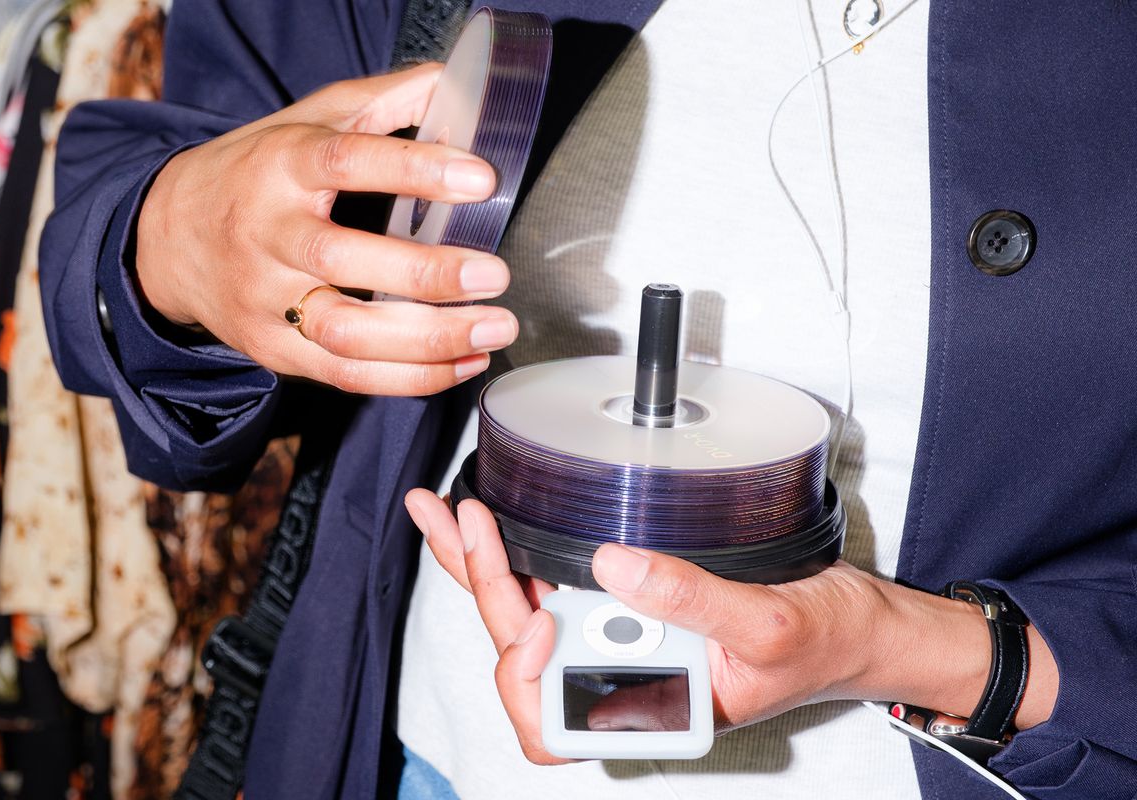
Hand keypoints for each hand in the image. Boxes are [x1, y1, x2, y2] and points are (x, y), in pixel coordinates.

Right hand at [136, 64, 517, 395]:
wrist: (167, 239)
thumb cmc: (258, 172)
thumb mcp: (309, 119)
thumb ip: (384, 101)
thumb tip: (456, 85)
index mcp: (280, 166)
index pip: (345, 162)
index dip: (414, 170)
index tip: (480, 179)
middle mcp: (266, 234)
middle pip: (339, 259)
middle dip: (424, 274)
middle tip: (494, 274)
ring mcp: (265, 299)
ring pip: (344, 333)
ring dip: (426, 341)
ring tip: (493, 329)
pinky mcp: (273, 350)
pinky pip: (345, 375)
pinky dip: (411, 378)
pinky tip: (464, 361)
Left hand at [404, 490, 1058, 764]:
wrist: (861, 625)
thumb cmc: (826, 644)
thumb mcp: (766, 625)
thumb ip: (692, 601)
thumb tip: (612, 565)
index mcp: (653, 708)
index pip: (557, 720)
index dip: (531, 674)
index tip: (547, 612)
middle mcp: (626, 680)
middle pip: (524, 653)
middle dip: (480, 585)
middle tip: (461, 520)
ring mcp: (623, 642)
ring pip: (526, 615)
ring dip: (477, 564)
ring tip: (446, 513)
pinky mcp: (630, 603)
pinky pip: (557, 585)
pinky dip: (512, 553)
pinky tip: (487, 520)